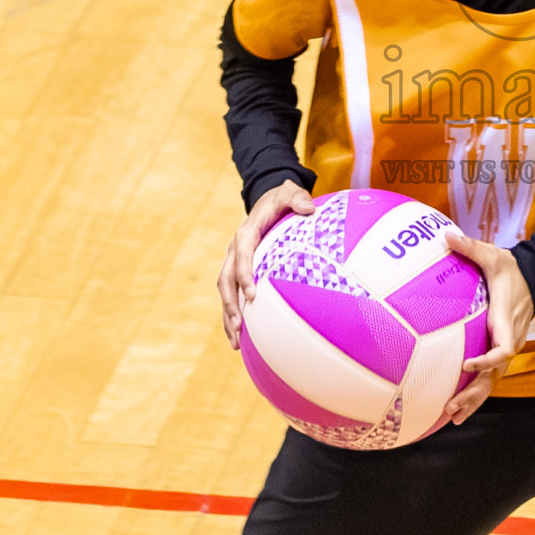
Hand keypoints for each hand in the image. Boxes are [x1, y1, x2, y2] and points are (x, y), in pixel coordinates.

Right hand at [217, 181, 314, 348]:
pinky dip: (233, 315)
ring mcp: (234, 262)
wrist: (268, 200)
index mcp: (246, 234)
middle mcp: (234, 250)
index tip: (251, 296)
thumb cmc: (282, 199)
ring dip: (227, 317)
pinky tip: (242, 337)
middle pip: (226, 280)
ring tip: (236, 342)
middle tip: (238, 327)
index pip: (242, 256)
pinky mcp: (238, 271)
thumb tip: (309, 208)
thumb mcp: (290, 192)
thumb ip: (298, 198)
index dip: (244, 276)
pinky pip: (232, 295)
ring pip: (225, 292)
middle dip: (230, 305)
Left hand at [442, 233, 533, 425]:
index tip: (467, 365)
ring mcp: (508, 347)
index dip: (487, 360)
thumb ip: (471, 247)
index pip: (503, 348)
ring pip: (493, 381)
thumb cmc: (513, 269)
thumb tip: (446, 235)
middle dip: (475, 393)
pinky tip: (458, 406)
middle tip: (451, 407)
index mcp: (505, 320)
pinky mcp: (503, 350)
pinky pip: (491, 376)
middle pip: (495, 375)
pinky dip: (477, 393)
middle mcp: (509, 339)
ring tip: (452, 417)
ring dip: (475, 400)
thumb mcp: (493, 255)